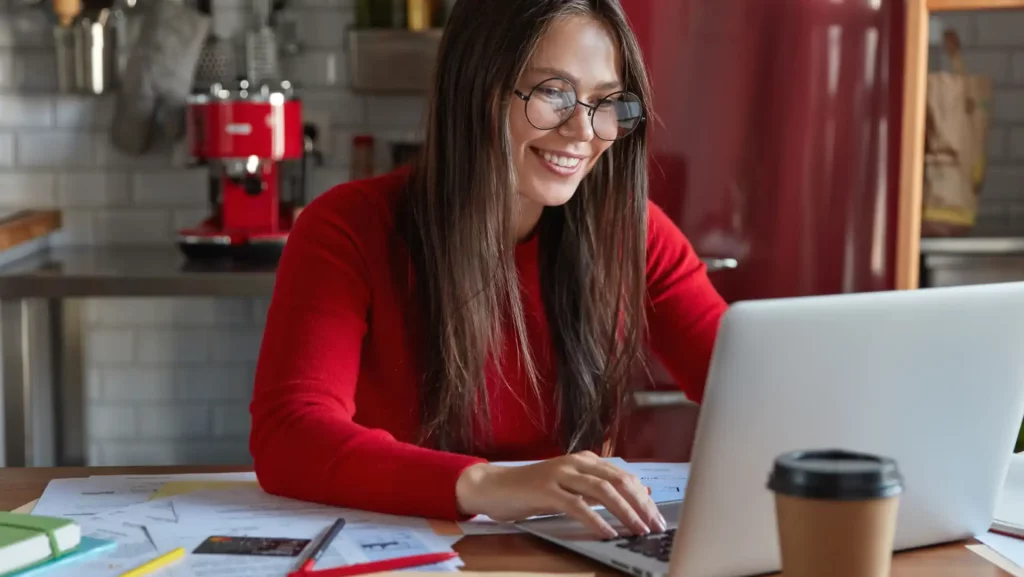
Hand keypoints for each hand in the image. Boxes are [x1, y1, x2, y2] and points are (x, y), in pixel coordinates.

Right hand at [455, 451, 667, 538]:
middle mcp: (575, 463)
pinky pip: (577, 505)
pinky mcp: (546, 490)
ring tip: (638, 530)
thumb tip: (632, 502)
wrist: (494, 487)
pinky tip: (607, 533)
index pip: (623, 476)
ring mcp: (560, 474)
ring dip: (625, 512)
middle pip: (618, 482)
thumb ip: (595, 491)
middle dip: (641, 505)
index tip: (658, 518)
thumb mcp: (569, 487)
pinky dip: (595, 520)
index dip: (643, 497)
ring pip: (602, 491)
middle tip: (655, 527)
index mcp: (585, 460)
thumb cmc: (532, 491)